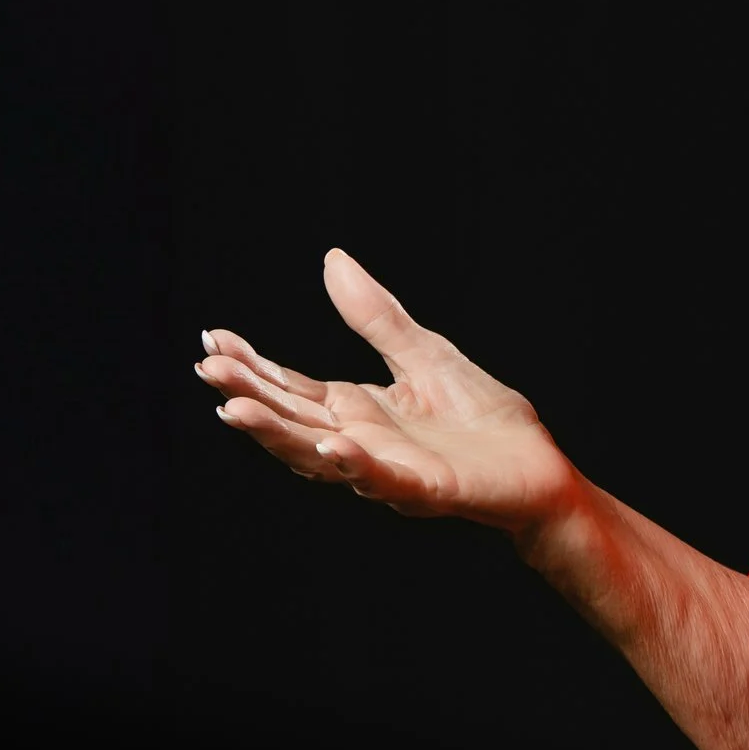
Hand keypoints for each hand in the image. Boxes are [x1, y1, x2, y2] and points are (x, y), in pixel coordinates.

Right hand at [194, 249, 575, 531]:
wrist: (540, 467)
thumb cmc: (484, 420)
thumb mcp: (424, 354)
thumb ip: (376, 318)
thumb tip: (333, 260)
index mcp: (357, 411)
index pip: (292, 388)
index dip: (252, 368)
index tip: (211, 342)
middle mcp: (361, 443)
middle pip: (292, 421)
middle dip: (248, 398)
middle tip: (208, 372)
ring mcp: (389, 469)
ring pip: (321, 455)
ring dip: (279, 435)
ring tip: (237, 412)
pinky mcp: (428, 489)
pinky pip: (384, 481)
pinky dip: (355, 465)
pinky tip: (331, 444)